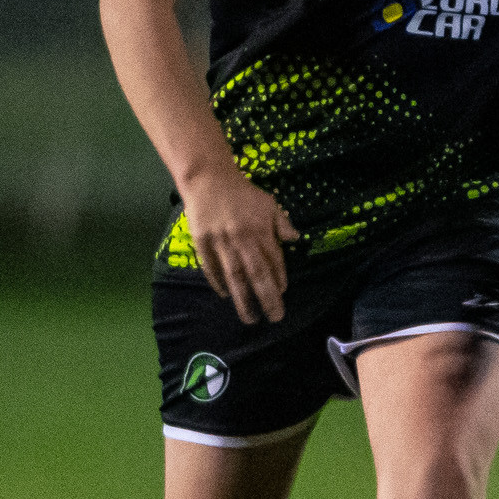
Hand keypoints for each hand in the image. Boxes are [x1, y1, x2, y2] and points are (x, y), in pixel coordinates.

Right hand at [178, 162, 295, 324]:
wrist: (209, 179)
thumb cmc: (242, 193)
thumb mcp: (268, 203)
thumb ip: (281, 223)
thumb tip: (296, 238)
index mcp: (260, 231)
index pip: (273, 260)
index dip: (279, 278)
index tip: (282, 294)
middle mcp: (242, 240)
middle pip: (257, 274)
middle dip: (267, 298)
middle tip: (274, 317)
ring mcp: (221, 243)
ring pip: (234, 277)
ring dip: (243, 300)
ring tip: (250, 318)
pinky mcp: (202, 243)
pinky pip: (211, 268)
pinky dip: (218, 283)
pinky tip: (226, 296)